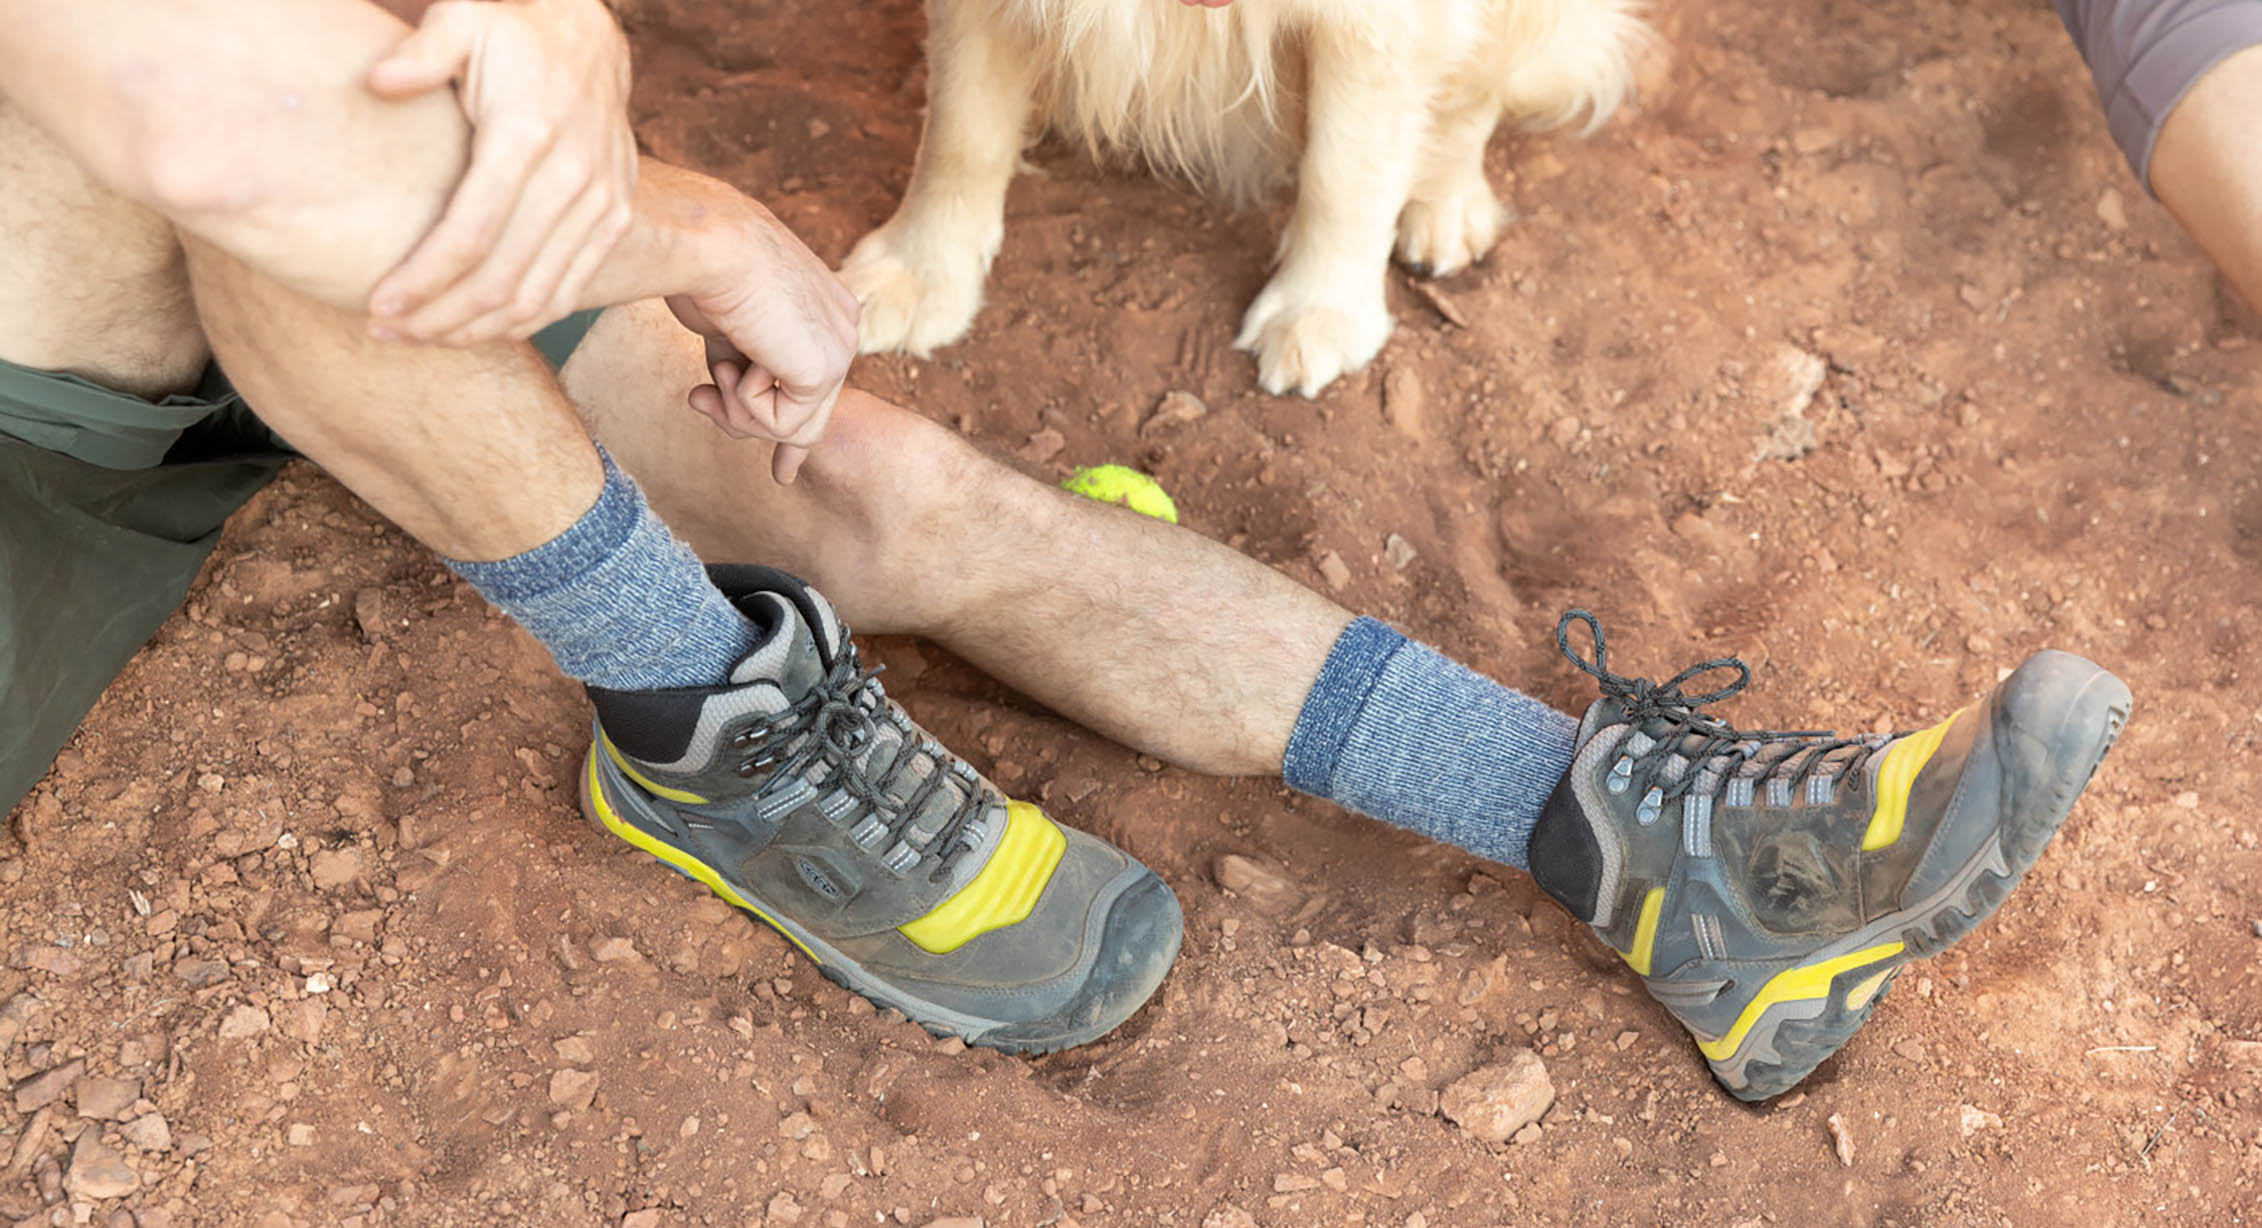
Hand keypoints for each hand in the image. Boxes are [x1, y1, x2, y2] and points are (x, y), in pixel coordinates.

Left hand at [365, 0, 635, 344]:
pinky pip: (569, 290)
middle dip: (439, 317)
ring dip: (477, 328)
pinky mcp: (617, 221)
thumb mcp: (463, 20)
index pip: (472, 234)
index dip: (422, 280)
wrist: (591, 41)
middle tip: (387, 333)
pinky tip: (477, 329)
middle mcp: (575, 179)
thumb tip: (379, 82)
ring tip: (424, 338)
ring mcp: (603, 205)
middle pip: (502, 278)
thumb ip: (421, 51)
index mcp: (529, 136)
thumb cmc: (513, 35)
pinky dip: (523, 321)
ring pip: (538, 296)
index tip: (378, 306)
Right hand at [666, 202, 860, 483]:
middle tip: (700, 399)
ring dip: (739, 411)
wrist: (704, 245)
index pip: (819, 390)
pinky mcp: (825, 370)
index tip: (783, 475)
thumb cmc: (701, 271)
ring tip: (715, 370)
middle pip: (804, 417)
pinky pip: (781, 424)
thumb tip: (720, 405)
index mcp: (826, 313)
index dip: (794, 436)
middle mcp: (843, 329)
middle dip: (747, 424)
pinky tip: (736, 362)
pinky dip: (744, 403)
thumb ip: (740, 371)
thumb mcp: (727, 331)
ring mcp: (841, 349)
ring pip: (791, 428)